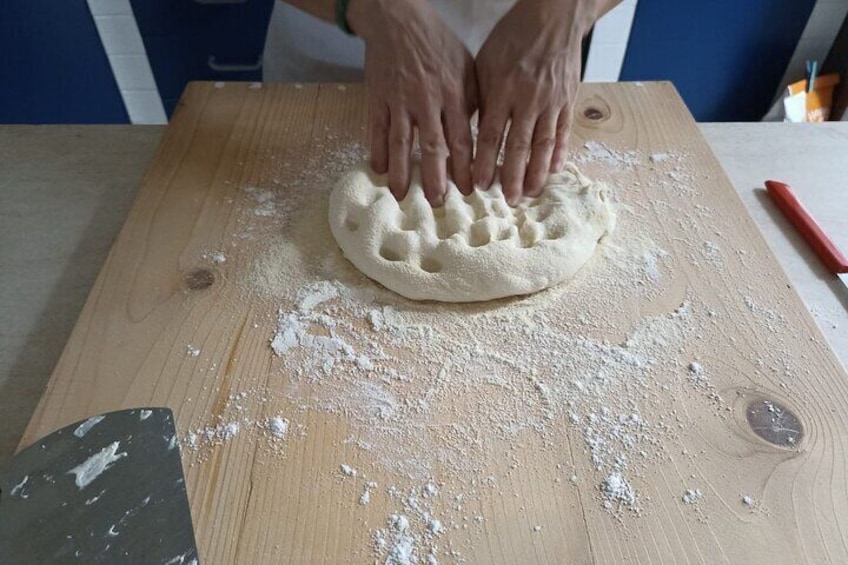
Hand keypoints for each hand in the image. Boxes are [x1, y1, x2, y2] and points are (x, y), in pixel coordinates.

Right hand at [348, 0, 477, 204]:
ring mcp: (399, 100)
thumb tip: (478, 136)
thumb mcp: (467, 66)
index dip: (465, 167)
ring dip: (402, 172)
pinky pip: (377, 130)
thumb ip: (473, 101)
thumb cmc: (438, 44)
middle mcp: (427, 99)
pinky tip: (379, 170)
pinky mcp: (378, 98)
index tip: (468, 190)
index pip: (462, 138)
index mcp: (454, 92)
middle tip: (437, 203)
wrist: (398, 20)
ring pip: (402, 142)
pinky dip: (377, 151)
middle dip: (436, 178)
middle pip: (433, 146)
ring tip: (403, 196)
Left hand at [473, 0, 597, 204]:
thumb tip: (465, 130)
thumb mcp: (485, 63)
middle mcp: (528, 99)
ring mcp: (551, 101)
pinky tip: (554, 170)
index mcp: (502, 89)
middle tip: (509, 201)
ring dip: (538, 173)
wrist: (553, 17)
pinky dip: (560, 152)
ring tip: (531, 194)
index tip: (480, 185)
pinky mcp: (568, 99)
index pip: (491, 135)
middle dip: (513, 177)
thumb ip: (479, 97)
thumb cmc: (512, 38)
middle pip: (520, 146)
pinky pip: (564, 131)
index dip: (485, 163)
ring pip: (544, 144)